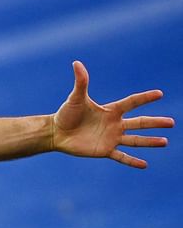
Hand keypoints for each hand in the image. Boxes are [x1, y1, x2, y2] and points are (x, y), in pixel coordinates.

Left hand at [53, 61, 173, 168]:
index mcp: (110, 110)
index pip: (131, 102)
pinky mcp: (104, 150)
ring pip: (135, 140)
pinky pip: (121, 157)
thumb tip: (76, 63)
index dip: (144, 98)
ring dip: (150, 141)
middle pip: (139, 123)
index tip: (159, 93)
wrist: (56, 132)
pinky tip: (144, 165)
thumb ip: (81, 81)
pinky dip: (132, 161)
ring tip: (165, 142)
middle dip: (155, 122)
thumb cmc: (65, 113)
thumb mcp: (75, 98)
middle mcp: (114, 124)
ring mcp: (111, 138)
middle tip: (172, 122)